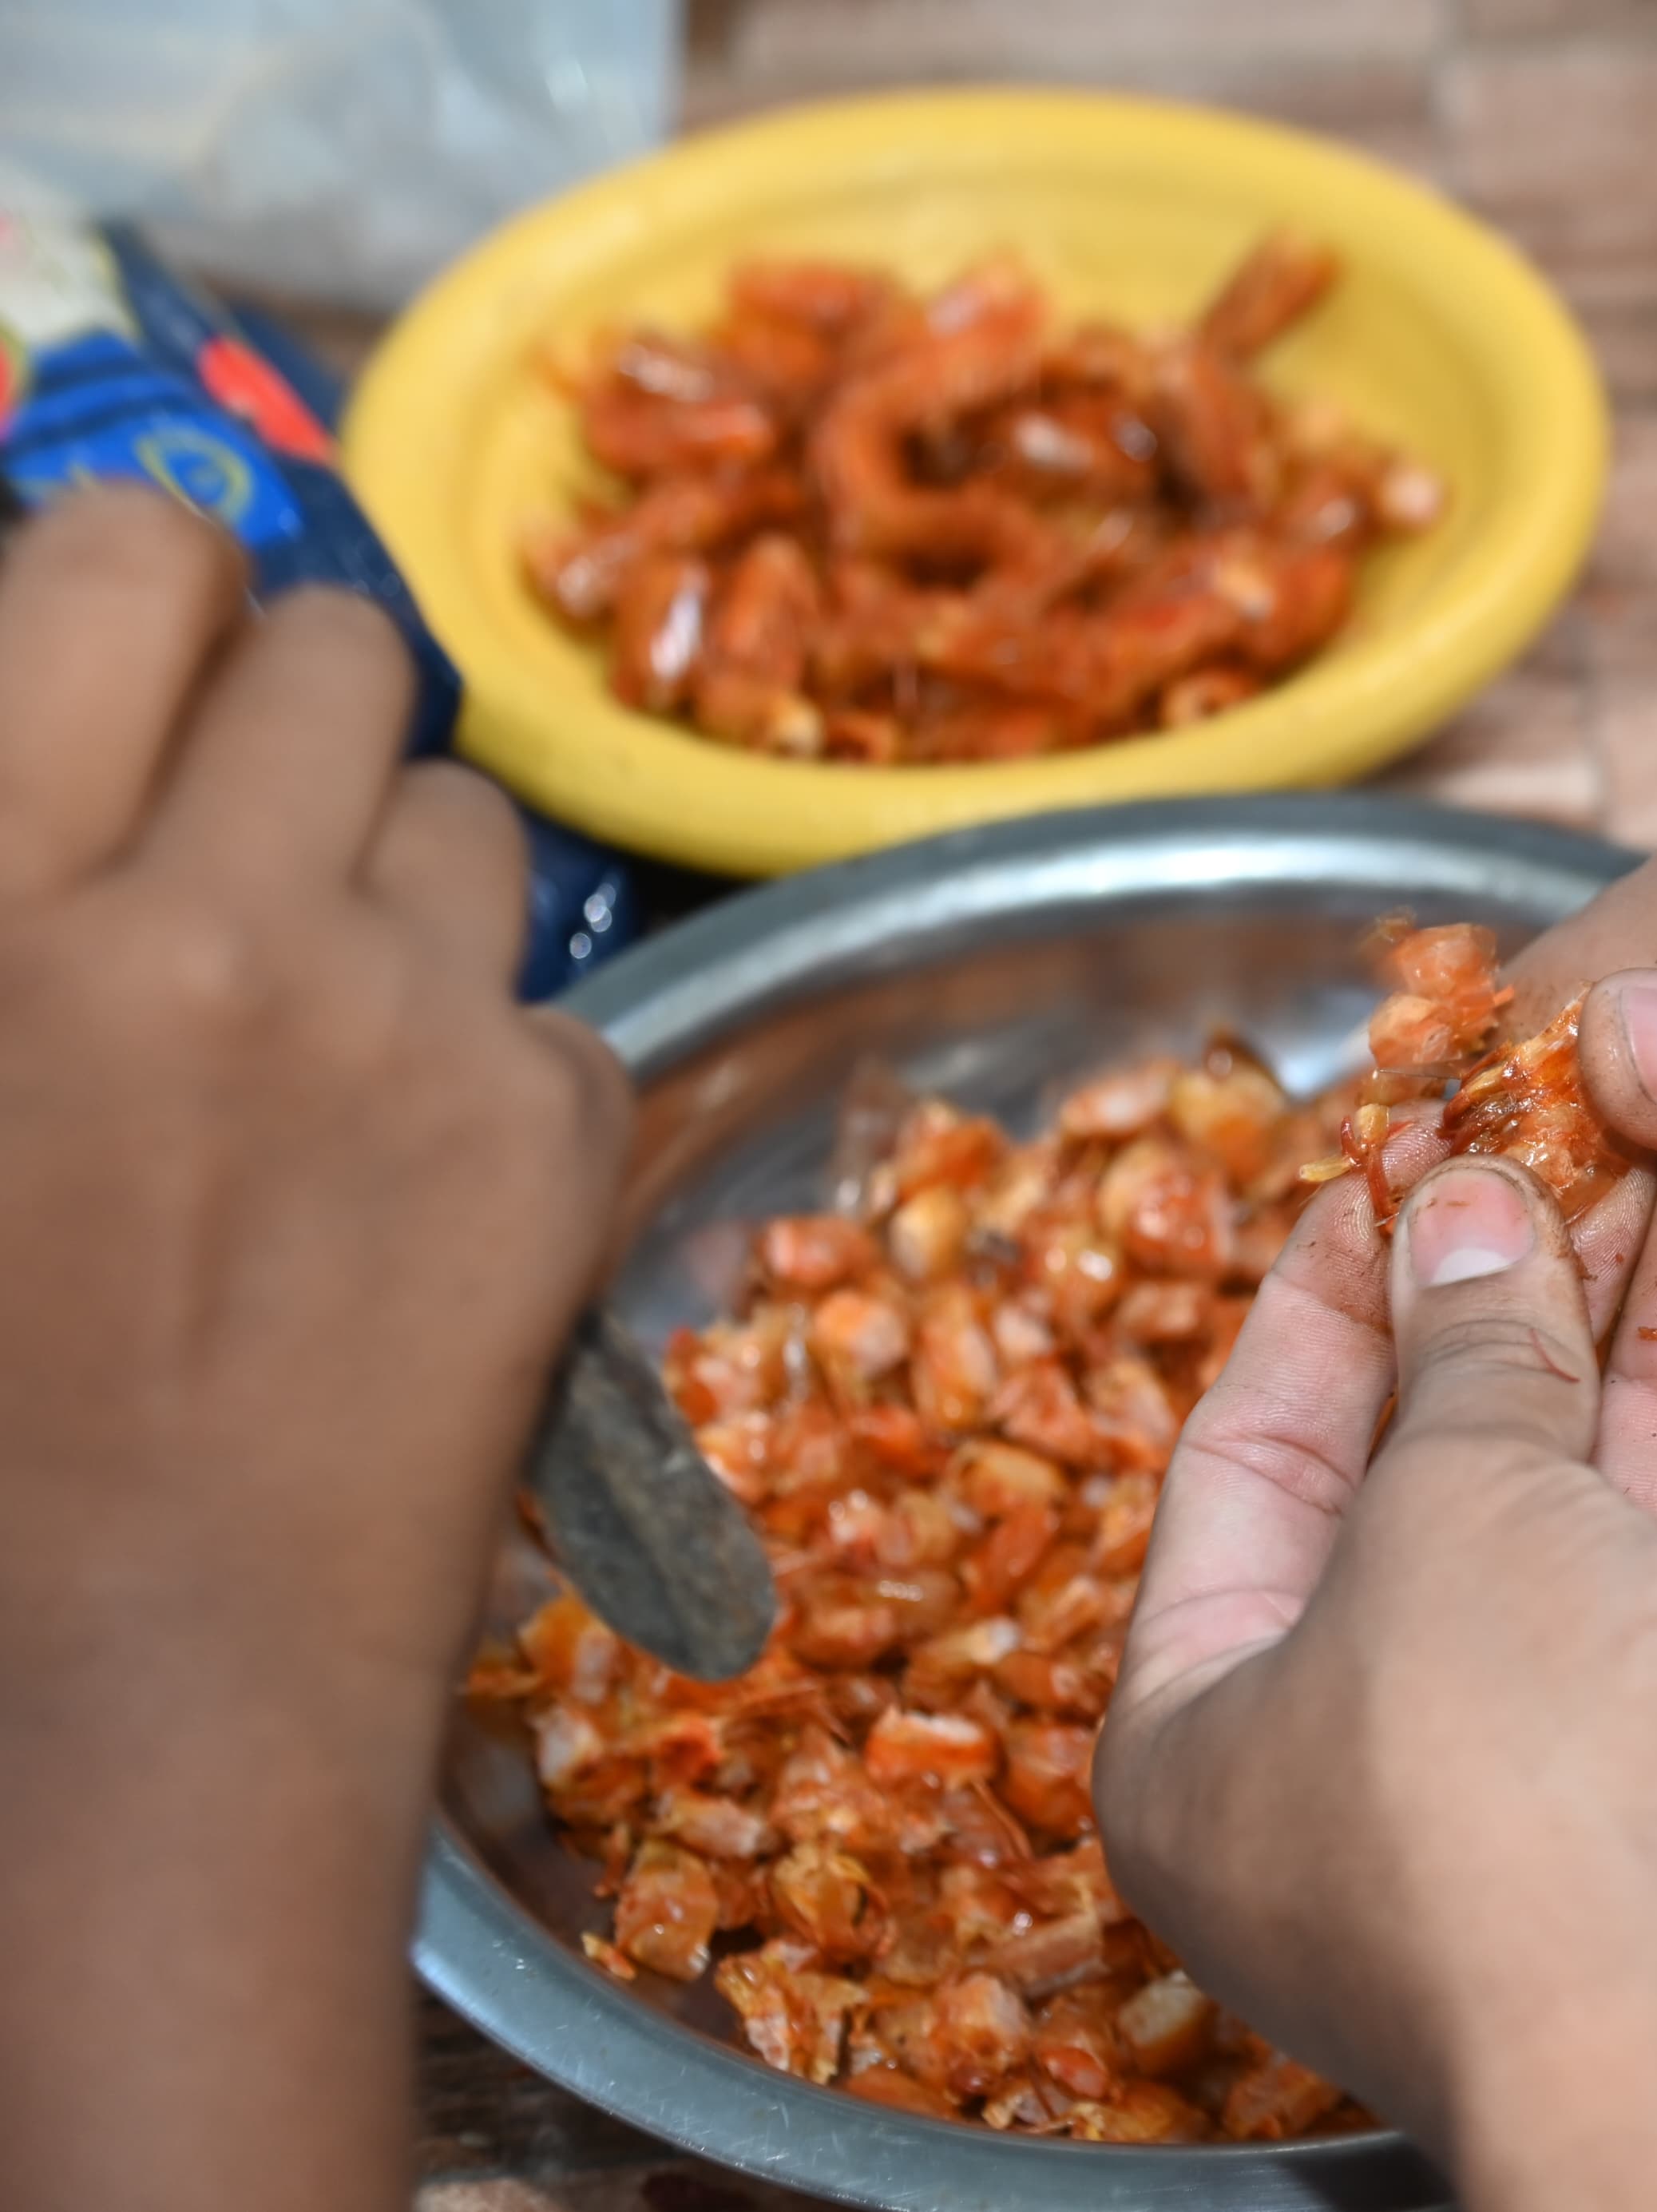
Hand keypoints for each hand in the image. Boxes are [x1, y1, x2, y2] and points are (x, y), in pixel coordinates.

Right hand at [0, 490, 632, 2211]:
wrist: (115, 1689)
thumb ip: (2, 872)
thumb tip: (49, 734)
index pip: (109, 561)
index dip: (141, 586)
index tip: (139, 647)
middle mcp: (189, 924)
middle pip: (328, 641)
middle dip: (291, 704)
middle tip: (245, 825)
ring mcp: (398, 1024)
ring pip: (466, 805)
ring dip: (399, 875)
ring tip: (324, 1017)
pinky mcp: (549, 1133)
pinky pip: (555, 1000)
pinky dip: (497, 1059)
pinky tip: (412, 1179)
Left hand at [1097, 1155, 1656, 2210]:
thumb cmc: (1515, 1791)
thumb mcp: (1449, 1511)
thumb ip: (1468, 1357)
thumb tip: (1465, 1219)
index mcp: (1210, 1730)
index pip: (1255, 1458)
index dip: (1338, 1294)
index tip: (1409, 1156)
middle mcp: (1372, 1770)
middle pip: (1456, 1482)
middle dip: (1551, 1305)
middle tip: (1616, 1146)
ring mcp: (1556, 1797)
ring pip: (1617, 1530)